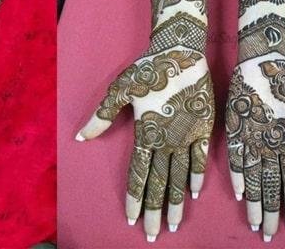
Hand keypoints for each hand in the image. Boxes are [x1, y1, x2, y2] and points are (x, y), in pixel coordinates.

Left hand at [77, 38, 213, 240]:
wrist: (180, 53)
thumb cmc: (147, 70)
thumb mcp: (119, 90)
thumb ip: (102, 117)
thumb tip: (80, 137)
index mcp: (146, 134)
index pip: (138, 175)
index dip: (134, 199)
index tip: (132, 219)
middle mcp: (167, 141)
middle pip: (159, 183)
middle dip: (154, 211)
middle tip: (151, 234)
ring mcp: (187, 136)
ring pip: (180, 177)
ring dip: (174, 202)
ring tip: (172, 224)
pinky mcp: (204, 129)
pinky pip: (201, 159)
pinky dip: (196, 177)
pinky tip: (194, 194)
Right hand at [226, 52, 284, 239]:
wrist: (261, 55)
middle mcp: (268, 141)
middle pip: (269, 184)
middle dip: (270, 211)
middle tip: (268, 234)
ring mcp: (249, 134)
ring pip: (251, 176)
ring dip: (253, 201)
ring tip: (254, 222)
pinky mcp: (233, 125)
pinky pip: (232, 156)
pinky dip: (235, 176)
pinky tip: (238, 192)